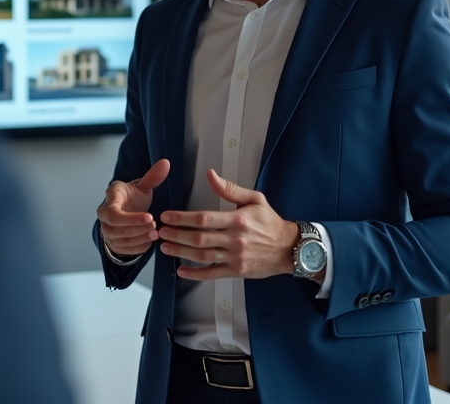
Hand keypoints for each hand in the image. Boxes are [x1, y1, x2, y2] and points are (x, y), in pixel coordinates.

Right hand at [96, 159, 169, 257]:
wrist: (125, 211)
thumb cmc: (132, 198)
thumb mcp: (141, 187)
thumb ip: (152, 177)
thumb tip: (166, 163)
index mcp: (110, 199)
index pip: (114, 213)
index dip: (132, 218)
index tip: (150, 217)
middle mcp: (104, 217)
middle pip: (118, 228)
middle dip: (138, 229)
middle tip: (155, 227)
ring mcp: (108, 232)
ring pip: (122, 240)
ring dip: (140, 238)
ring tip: (155, 234)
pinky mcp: (114, 244)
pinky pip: (126, 249)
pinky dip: (139, 247)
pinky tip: (150, 241)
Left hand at [158, 169, 298, 280]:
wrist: (289, 248)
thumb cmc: (270, 222)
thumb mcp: (254, 199)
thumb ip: (230, 189)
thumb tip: (210, 174)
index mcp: (237, 219)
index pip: (204, 218)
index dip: (182, 218)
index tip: (167, 215)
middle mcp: (235, 239)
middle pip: (199, 238)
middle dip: (176, 235)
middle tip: (160, 231)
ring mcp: (235, 257)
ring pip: (202, 256)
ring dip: (181, 252)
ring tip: (165, 247)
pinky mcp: (236, 271)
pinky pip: (212, 274)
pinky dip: (195, 274)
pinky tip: (181, 271)